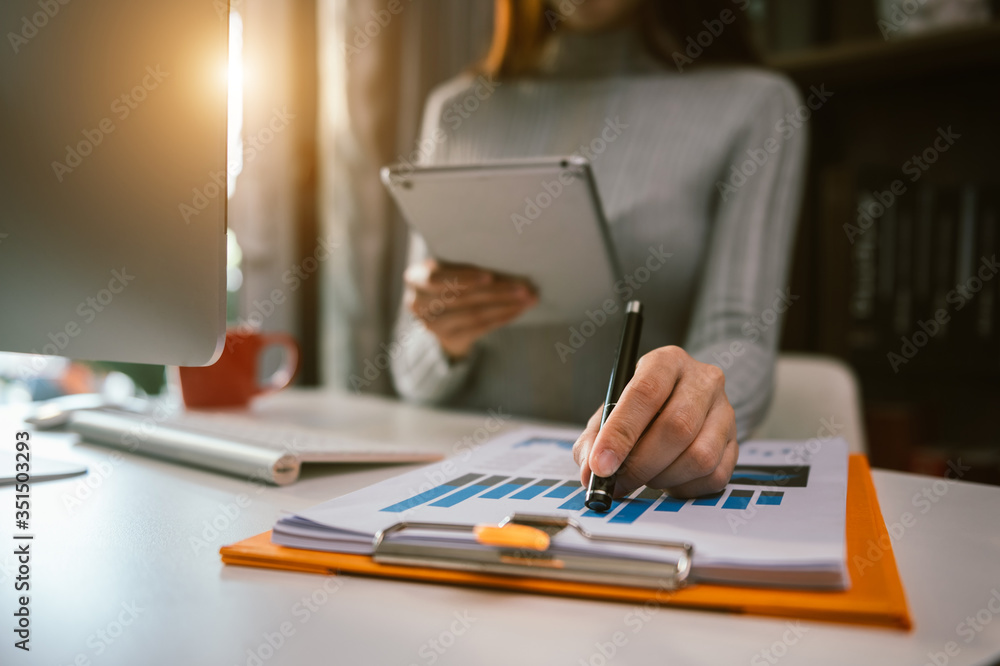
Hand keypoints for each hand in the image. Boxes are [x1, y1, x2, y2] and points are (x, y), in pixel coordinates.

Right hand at [404, 259, 537, 359]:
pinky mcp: (449, 339)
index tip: (490, 276)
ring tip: (528, 299)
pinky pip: (480, 328)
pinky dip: (502, 318)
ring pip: (474, 314)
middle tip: (524, 288)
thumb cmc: (451, 279)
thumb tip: (506, 257)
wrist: (442, 315)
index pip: (437, 278)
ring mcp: (432, 325)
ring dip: (505, 306)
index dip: (464, 278)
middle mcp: (418, 303)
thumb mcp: (450, 267)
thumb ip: (466, 263)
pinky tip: (518, 310)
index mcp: (415, 278)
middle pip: (461, 297)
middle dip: (496, 291)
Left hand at [573, 346, 737, 497]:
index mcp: (666, 362)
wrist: (679, 405)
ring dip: (663, 478)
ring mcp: (725, 411)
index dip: (621, 433)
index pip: (645, 393)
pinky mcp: (736, 442)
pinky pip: (713, 476)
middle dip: (640, 464)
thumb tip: (591, 472)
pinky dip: (684, 488)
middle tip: (618, 482)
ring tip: (645, 475)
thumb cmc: (639, 410)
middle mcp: (703, 380)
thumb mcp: (610, 412)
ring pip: (698, 456)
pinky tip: (668, 478)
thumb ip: (594, 439)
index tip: (601, 464)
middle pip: (676, 427)